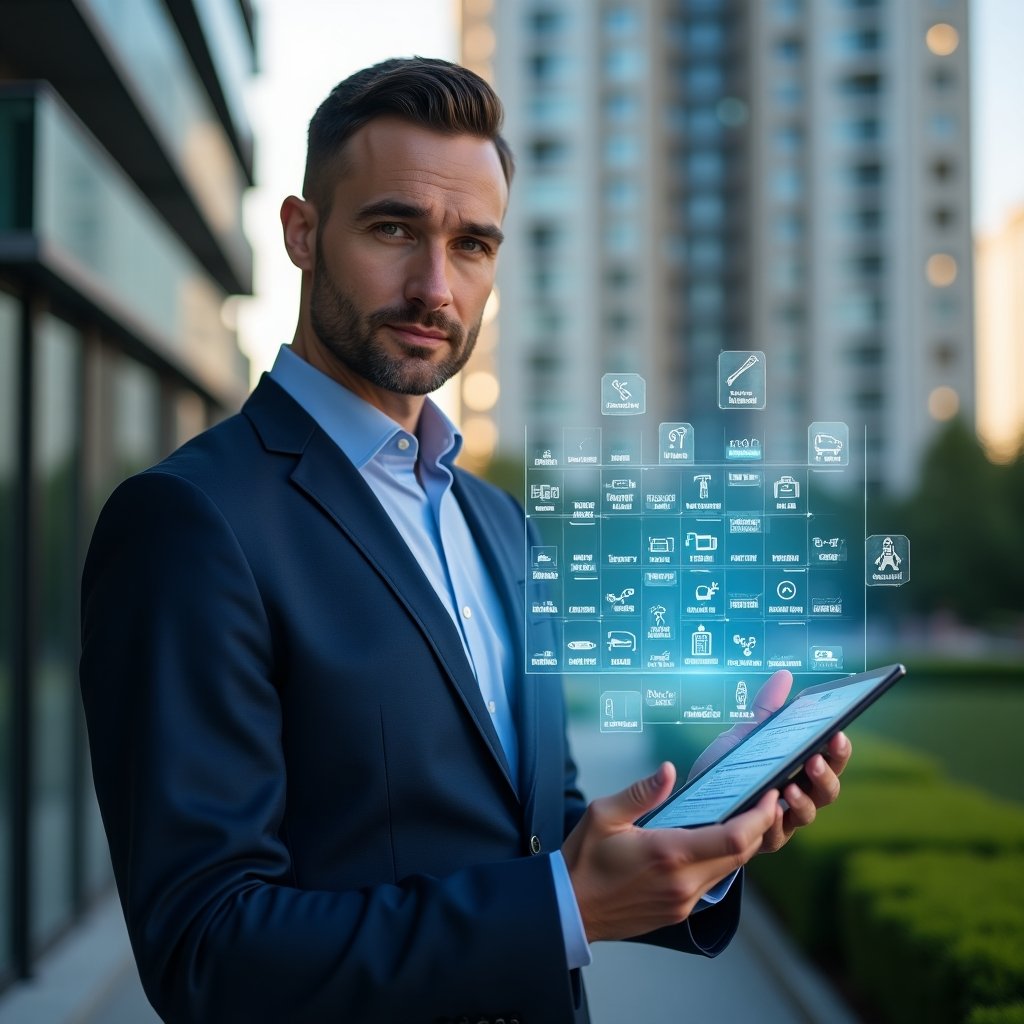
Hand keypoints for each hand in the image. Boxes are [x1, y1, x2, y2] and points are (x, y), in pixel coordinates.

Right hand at [561, 762, 780, 941]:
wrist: (570, 909)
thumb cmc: (584, 860)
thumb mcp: (603, 815)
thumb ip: (641, 792)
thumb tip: (668, 769)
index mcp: (669, 854)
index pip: (734, 838)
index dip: (760, 817)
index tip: (771, 796)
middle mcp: (684, 882)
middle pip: (742, 855)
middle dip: (760, 827)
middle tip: (766, 800)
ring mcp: (683, 901)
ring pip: (730, 871)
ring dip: (744, 845)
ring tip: (746, 816)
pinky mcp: (679, 911)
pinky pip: (713, 883)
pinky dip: (723, 860)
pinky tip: (715, 842)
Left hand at [687, 670, 851, 853]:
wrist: (696, 803)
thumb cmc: (729, 768)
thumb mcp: (745, 735)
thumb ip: (766, 709)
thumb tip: (784, 674)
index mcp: (800, 770)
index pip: (830, 760)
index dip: (838, 749)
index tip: (837, 732)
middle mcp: (800, 796)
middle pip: (828, 789)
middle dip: (827, 773)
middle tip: (815, 758)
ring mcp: (785, 820)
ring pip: (809, 814)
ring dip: (804, 800)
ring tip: (790, 786)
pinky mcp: (765, 839)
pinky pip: (778, 834)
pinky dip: (776, 820)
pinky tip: (768, 807)